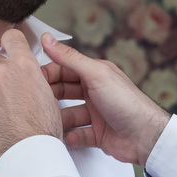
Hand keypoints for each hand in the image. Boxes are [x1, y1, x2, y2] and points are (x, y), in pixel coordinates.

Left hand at [0, 29, 62, 167]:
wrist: (28, 157)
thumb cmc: (43, 132)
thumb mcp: (48, 97)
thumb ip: (32, 80)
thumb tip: (25, 78)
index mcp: (23, 66)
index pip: (11, 38)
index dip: (11, 43)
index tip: (9, 48)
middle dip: (1, 78)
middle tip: (10, 100)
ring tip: (1, 120)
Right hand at [42, 34, 169, 165]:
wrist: (146, 136)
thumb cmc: (126, 102)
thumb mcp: (95, 74)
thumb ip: (70, 58)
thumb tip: (48, 39)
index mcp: (95, 74)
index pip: (65, 69)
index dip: (48, 73)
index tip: (30, 78)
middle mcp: (95, 92)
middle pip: (65, 91)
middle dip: (51, 97)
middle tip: (37, 101)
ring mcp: (97, 114)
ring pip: (69, 115)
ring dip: (60, 120)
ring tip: (52, 122)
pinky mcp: (99, 134)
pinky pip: (79, 135)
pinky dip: (73, 137)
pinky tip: (70, 137)